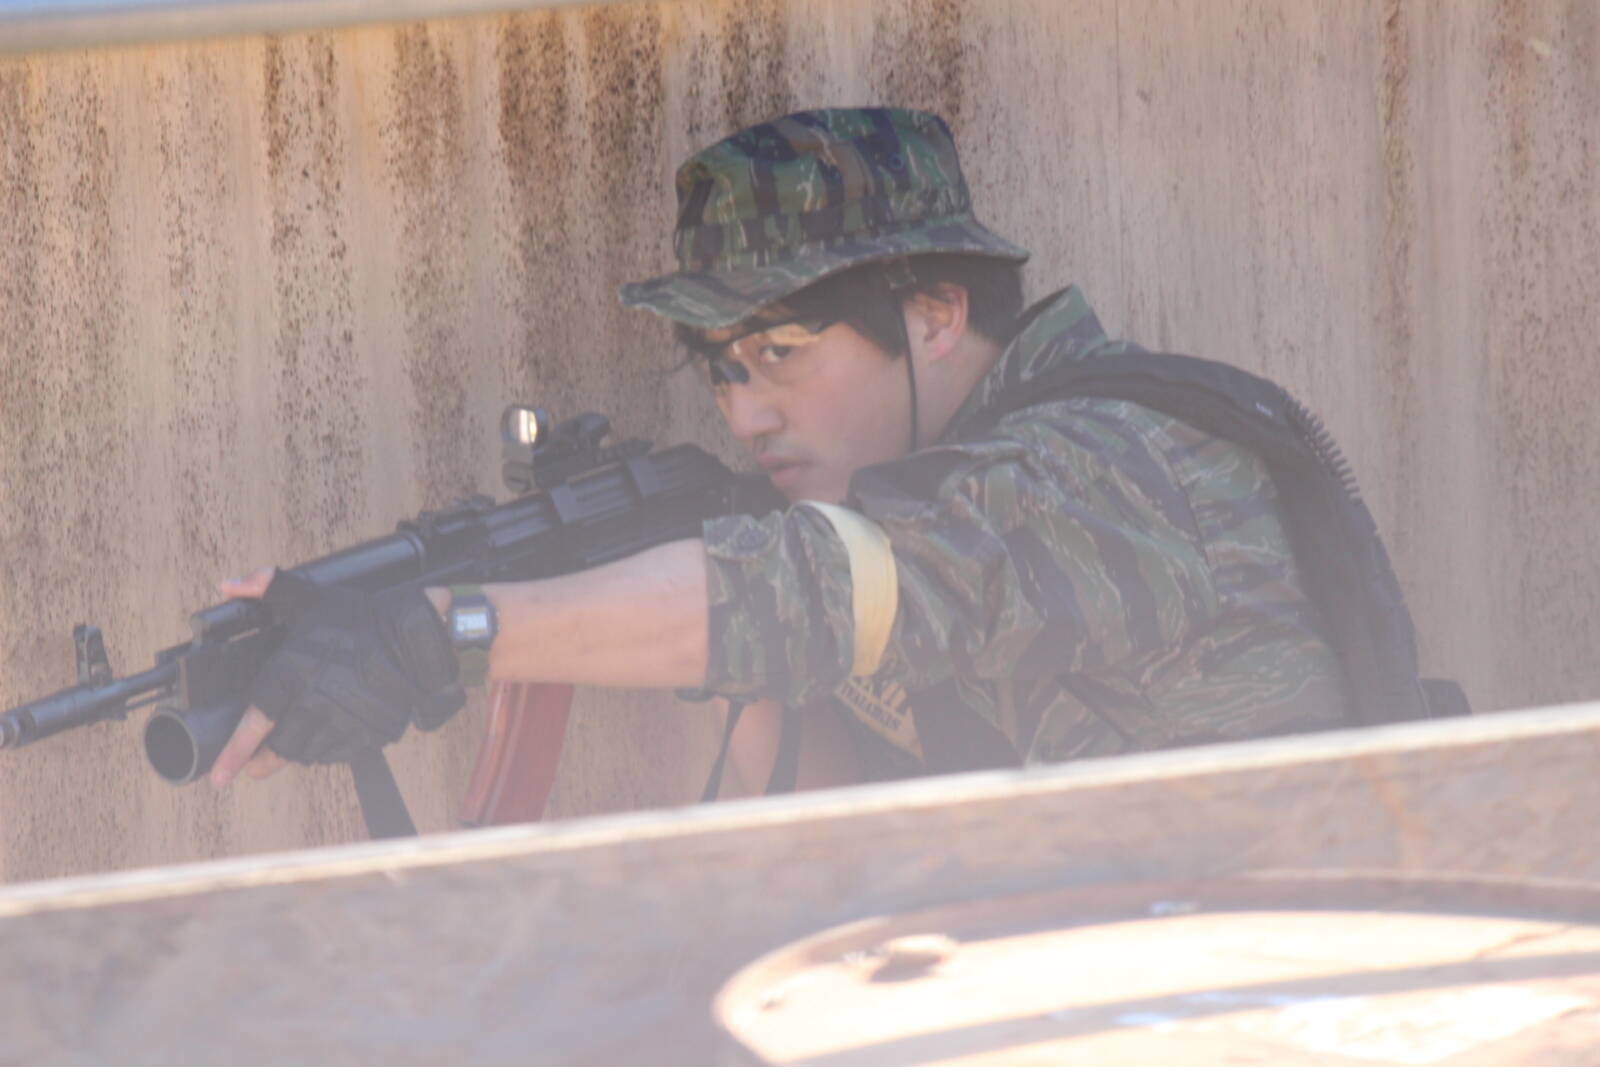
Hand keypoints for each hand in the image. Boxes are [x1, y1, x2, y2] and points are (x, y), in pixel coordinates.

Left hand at [210, 568, 461, 785]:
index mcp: (289, 678)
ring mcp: (341, 724)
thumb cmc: (360, 619)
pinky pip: (339, 753)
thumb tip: (230, 585)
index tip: (219, 776)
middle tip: (255, 766)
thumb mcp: (311, 597)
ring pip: (308, 754)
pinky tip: (328, 733)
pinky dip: (328, 748)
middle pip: (279, 750)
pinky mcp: (367, 733)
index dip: (234, 754)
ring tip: (295, 741)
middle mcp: (311, 707)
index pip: (254, 726)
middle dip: (263, 761)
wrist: (415, 638)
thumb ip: (268, 588)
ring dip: (297, 751)